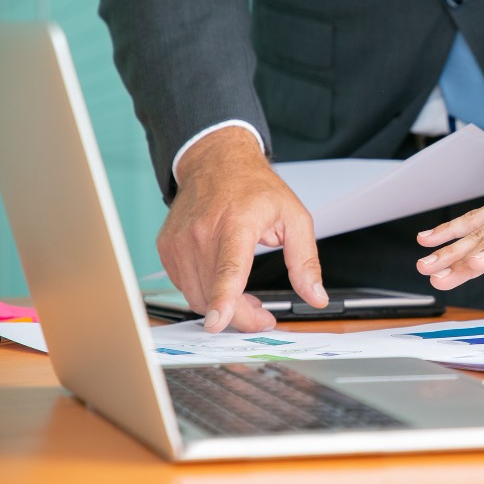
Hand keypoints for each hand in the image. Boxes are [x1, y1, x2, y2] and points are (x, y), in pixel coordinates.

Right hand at [159, 127, 327, 332]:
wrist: (216, 162)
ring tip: (246, 297)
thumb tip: (316, 297)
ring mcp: (179, 241)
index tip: (218, 321)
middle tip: (263, 316)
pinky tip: (224, 283)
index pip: (228, 268)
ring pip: (197, 297)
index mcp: (237, 224)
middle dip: (242, 316)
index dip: (224, 299)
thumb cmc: (255, 188)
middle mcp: (202, 232)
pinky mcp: (167, 248)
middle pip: (215, 293)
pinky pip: (185, 286)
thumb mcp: (295, 218)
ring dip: (223, 307)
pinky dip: (205, 294)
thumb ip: (306, 261)